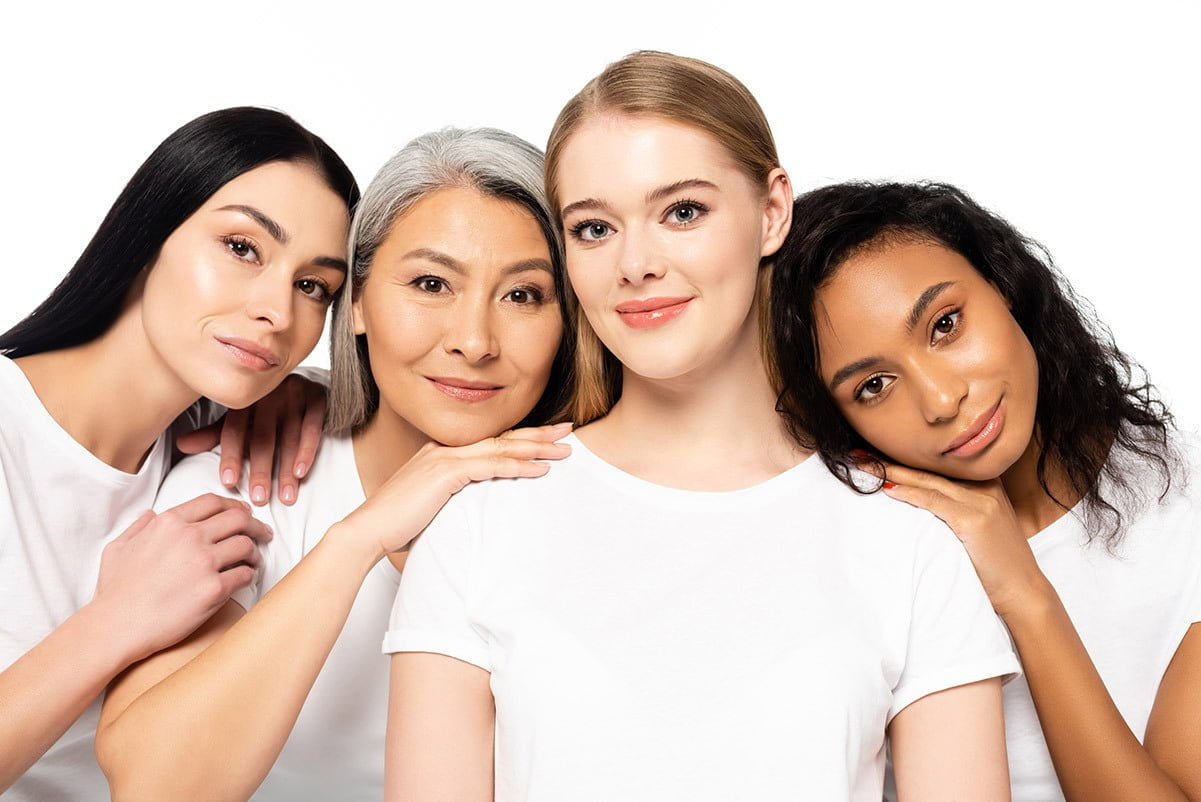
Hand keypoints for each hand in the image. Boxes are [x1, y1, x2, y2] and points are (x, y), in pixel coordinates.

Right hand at [89, 494, 274, 662]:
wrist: (117, 626)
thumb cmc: (115, 591)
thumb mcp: (118, 548)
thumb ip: (138, 527)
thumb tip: (150, 515)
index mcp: (168, 523)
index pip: (213, 502)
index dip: (234, 506)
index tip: (244, 513)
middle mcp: (189, 537)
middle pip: (238, 519)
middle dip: (255, 525)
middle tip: (263, 534)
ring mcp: (204, 561)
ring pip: (246, 544)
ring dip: (255, 552)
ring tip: (254, 560)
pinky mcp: (214, 588)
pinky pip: (245, 574)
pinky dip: (251, 575)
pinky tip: (247, 579)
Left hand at [176, 373, 326, 506]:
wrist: (306, 380)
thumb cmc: (269, 407)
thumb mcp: (240, 418)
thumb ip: (214, 434)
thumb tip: (181, 444)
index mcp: (246, 399)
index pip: (234, 429)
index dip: (231, 456)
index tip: (229, 483)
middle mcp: (269, 394)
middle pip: (263, 436)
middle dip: (260, 470)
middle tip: (258, 499)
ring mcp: (295, 394)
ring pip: (289, 436)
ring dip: (286, 470)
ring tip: (284, 497)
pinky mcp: (318, 398)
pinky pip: (313, 427)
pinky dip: (307, 451)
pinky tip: (301, 473)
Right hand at [338, 422, 573, 558]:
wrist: (367, 531)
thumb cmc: (395, 526)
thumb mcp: (429, 506)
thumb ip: (451, 499)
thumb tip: (472, 510)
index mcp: (441, 454)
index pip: (489, 441)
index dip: (520, 437)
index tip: (547, 437)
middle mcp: (444, 449)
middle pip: (501, 437)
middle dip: (537, 433)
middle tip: (568, 430)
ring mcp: (445, 458)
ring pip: (501, 447)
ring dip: (536, 447)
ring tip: (565, 449)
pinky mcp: (446, 473)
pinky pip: (491, 466)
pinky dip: (519, 466)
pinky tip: (541, 469)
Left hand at [866, 460, 1047, 618]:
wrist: (1024, 593)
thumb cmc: (998, 566)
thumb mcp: (980, 530)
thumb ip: (960, 512)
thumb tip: (922, 506)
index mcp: (986, 487)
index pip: (938, 469)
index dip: (906, 460)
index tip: (875, 454)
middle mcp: (985, 489)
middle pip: (930, 471)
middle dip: (892, 461)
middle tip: (860, 454)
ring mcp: (982, 502)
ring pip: (928, 481)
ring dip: (892, 472)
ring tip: (863, 466)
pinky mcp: (976, 520)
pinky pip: (934, 501)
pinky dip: (909, 494)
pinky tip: (887, 488)